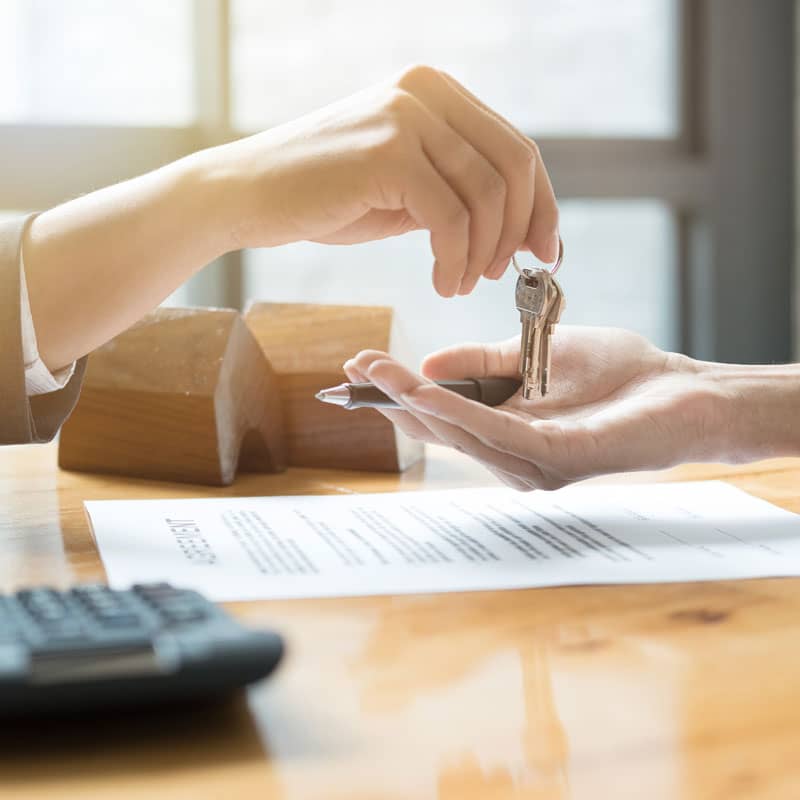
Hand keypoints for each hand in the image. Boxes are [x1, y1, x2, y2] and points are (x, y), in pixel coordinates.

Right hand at [210, 65, 558, 296]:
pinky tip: (442, 283)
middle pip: (514, 167)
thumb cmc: (327, 196)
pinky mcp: (388, 152)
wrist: (249, 195)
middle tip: (503, 276)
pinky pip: (451, 218)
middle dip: (519, 231)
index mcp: (437, 93)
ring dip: (483, 254)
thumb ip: (458, 192)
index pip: (516, 148)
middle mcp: (427, 93)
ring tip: (460, 284)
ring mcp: (407, 116)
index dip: (541, 205)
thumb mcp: (406, 188)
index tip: (545, 252)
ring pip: (486, 196)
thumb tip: (519, 228)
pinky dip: (456, 260)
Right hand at [344, 327, 730, 489]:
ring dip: (415, 402)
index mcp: (504, 430)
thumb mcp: (534, 355)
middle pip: (439, 430)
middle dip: (393, 397)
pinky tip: (425, 391)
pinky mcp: (556, 461)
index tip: (359, 366)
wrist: (681, 389)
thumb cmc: (616, 374)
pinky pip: (495, 435)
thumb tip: (427, 364)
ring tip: (380, 372)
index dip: (397, 394)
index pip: (439, 417)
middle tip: (355, 365)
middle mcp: (510, 457)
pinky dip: (456, 413)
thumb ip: (482, 363)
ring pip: (459, 434)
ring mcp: (532, 466)